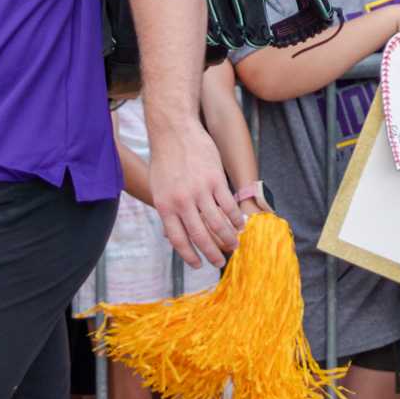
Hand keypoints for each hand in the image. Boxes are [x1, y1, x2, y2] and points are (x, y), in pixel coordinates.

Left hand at [143, 116, 240, 268]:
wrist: (174, 133)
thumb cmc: (165, 161)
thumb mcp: (158, 189)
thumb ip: (168, 211)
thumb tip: (174, 234)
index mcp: (165, 206)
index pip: (179, 239)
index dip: (190, 255)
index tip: (198, 265)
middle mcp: (182, 202)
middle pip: (200, 235)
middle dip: (212, 252)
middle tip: (221, 262)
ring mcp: (200, 191)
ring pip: (218, 222)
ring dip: (228, 237)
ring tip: (234, 245)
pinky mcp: (215, 180)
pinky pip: (228, 204)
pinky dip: (236, 217)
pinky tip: (241, 224)